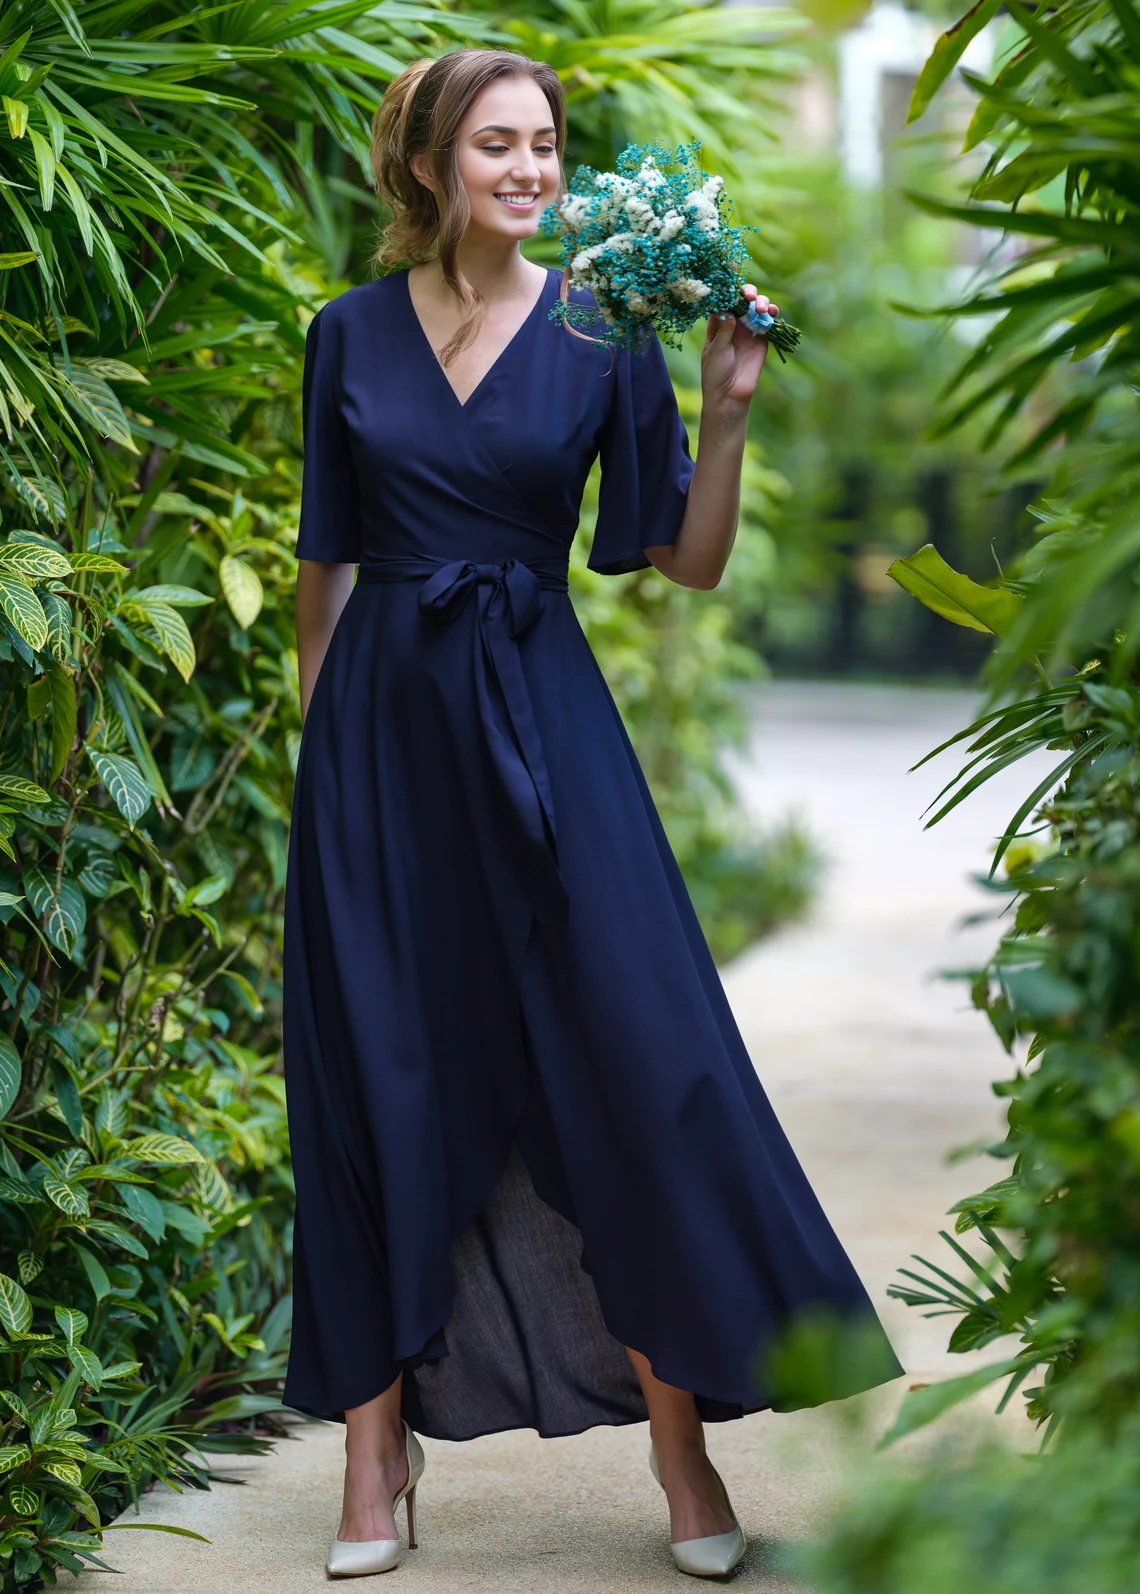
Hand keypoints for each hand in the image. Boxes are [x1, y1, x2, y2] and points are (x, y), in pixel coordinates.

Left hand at [700, 285, 776, 414]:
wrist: (730, 395)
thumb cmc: (715, 373)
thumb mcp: (716, 351)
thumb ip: (724, 331)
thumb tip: (729, 312)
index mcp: (718, 322)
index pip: (723, 298)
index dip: (728, 286)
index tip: (733, 274)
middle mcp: (733, 321)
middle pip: (742, 299)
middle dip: (748, 293)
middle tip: (750, 297)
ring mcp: (749, 328)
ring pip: (756, 307)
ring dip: (761, 302)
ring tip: (761, 308)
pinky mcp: (762, 338)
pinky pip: (768, 321)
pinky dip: (772, 314)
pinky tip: (772, 312)